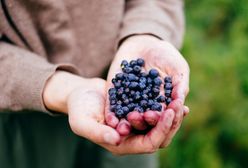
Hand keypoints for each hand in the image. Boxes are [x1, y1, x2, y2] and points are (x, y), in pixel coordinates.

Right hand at [43, 71, 177, 154]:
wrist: (81, 94)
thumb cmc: (79, 108)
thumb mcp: (83, 121)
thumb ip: (97, 132)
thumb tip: (117, 139)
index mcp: (121, 144)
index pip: (148, 144)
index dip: (161, 130)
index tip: (168, 112)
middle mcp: (132, 137)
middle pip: (160, 135)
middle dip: (171, 121)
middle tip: (179, 103)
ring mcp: (136, 125)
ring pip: (161, 124)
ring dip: (172, 113)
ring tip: (180, 98)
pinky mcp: (138, 112)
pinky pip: (156, 111)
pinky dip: (166, 104)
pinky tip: (174, 94)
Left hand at [105, 35, 189, 146]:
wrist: (144, 43)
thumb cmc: (166, 56)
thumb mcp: (177, 68)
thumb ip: (180, 84)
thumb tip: (181, 102)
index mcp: (162, 103)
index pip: (162, 115)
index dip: (160, 117)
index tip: (158, 116)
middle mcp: (145, 106)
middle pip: (143, 119)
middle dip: (141, 121)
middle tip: (140, 118)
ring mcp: (129, 101)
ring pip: (127, 116)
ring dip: (125, 123)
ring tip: (122, 128)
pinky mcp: (115, 94)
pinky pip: (112, 106)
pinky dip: (111, 114)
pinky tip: (110, 120)